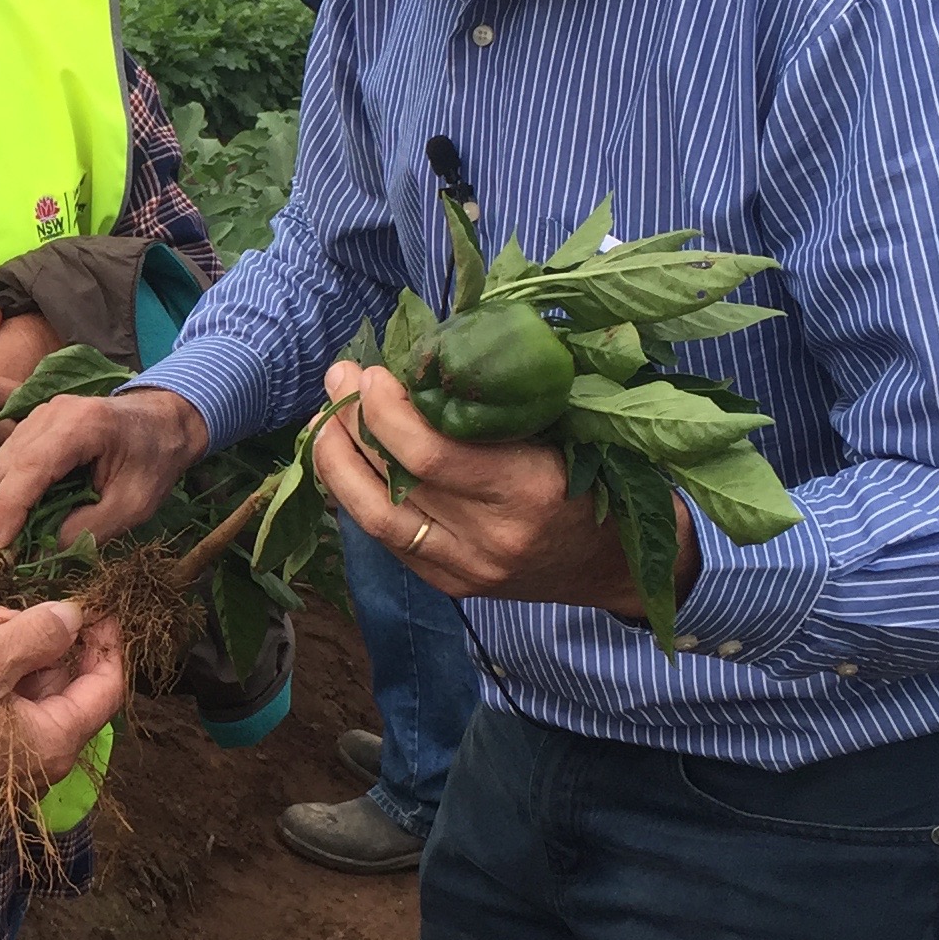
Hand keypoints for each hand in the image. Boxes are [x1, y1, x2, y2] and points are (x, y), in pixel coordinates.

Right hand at [0, 386, 206, 548]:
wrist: (165, 422)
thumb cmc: (155, 461)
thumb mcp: (132, 506)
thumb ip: (87, 531)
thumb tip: (39, 555)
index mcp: (82, 426)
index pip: (30, 468)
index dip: (8, 509)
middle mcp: (51, 414)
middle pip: (2, 467)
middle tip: (7, 554)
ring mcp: (38, 416)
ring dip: (0, 505)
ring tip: (17, 538)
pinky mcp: (33, 425)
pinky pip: (7, 461)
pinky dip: (9, 491)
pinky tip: (26, 514)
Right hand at [0, 599, 127, 825]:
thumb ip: (38, 633)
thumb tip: (75, 616)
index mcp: (53, 742)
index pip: (106, 685)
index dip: (104, 638)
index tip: (93, 601)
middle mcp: (37, 761)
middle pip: (56, 681)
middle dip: (26, 637)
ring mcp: (2, 763)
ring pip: (15, 687)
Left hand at [314, 361, 697, 614]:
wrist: (618, 565)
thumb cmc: (600, 478)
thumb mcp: (570, 429)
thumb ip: (505, 402)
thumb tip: (433, 354)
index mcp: (527, 490)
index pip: (432, 454)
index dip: (389, 411)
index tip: (374, 372)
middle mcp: (491, 537)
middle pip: (396, 482)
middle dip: (354, 424)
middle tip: (339, 378)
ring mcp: (467, 568)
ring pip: (377, 519)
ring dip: (337, 466)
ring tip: (320, 422)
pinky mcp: (451, 585)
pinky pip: (388, 541)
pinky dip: (356, 499)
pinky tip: (342, 464)